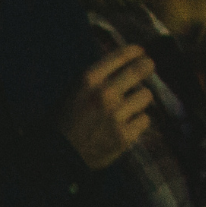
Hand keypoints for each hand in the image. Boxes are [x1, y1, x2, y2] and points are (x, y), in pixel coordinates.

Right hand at [58, 43, 155, 170]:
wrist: (57, 154)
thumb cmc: (63, 121)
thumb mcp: (73, 92)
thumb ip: (96, 79)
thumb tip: (122, 64)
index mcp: (88, 80)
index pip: (119, 57)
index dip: (133, 52)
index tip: (141, 52)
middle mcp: (104, 94)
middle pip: (139, 71)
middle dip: (146, 66)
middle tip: (148, 65)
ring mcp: (116, 115)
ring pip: (145, 95)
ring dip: (139, 99)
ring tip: (130, 105)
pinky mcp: (125, 135)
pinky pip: (144, 120)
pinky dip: (137, 122)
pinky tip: (126, 125)